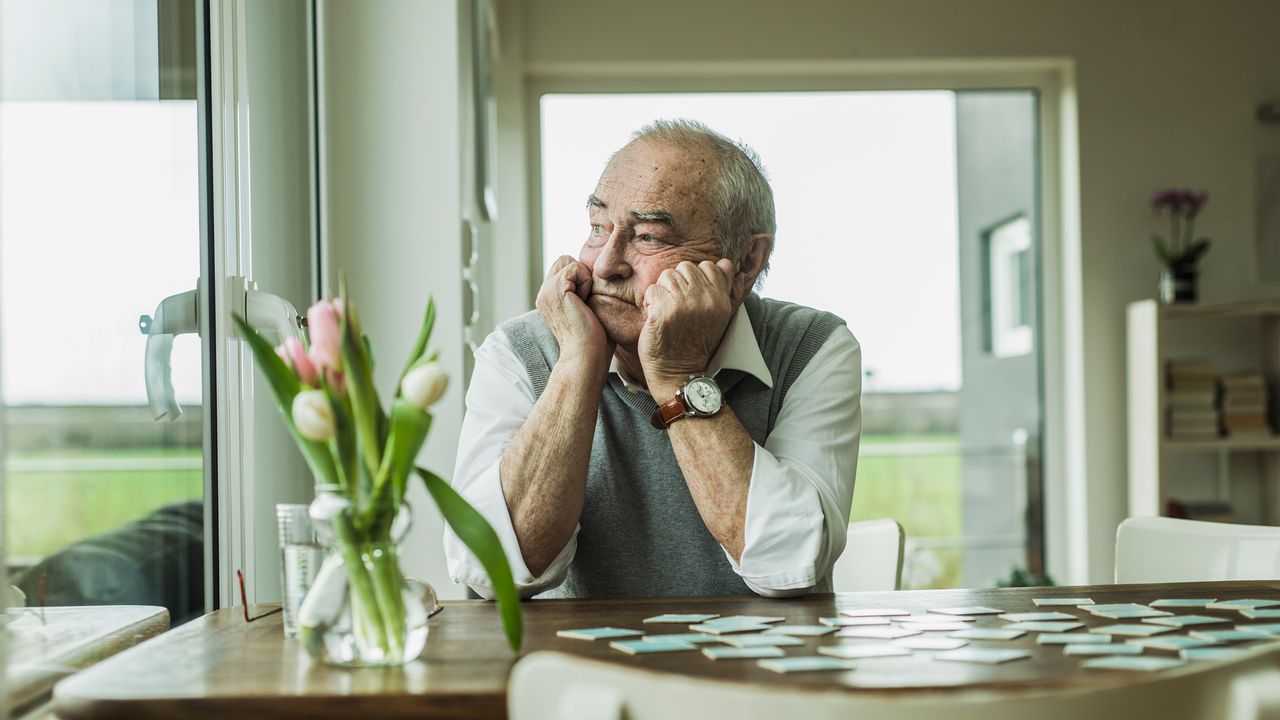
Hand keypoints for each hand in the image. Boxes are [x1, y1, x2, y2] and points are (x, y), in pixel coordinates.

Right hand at [536, 256, 610, 366]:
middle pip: (564, 261)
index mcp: (548, 299)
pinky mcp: (556, 289)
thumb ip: (582, 291)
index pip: (563, 268)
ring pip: (569, 262)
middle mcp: (543, 294)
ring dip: (584, 278)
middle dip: (580, 275)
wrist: (586, 356)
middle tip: (585, 301)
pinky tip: (584, 303)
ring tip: (584, 303)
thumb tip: (596, 275)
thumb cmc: (594, 341)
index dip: (579, 278)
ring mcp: (547, 291)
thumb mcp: (585, 310)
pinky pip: (576, 267)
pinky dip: (586, 282)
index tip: (585, 303)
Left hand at [639, 259, 733, 401]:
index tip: (689, 298)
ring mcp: (684, 304)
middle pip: (684, 268)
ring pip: (666, 276)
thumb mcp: (717, 316)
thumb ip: (721, 287)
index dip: (693, 278)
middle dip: (676, 283)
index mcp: (720, 299)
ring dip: (662, 293)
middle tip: (675, 306)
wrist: (680, 372)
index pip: (707, 266)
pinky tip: (655, 318)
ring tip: (665, 312)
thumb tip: (725, 262)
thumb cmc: (695, 343)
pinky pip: (652, 290)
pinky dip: (649, 303)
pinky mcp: (663, 311)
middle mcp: (705, 299)